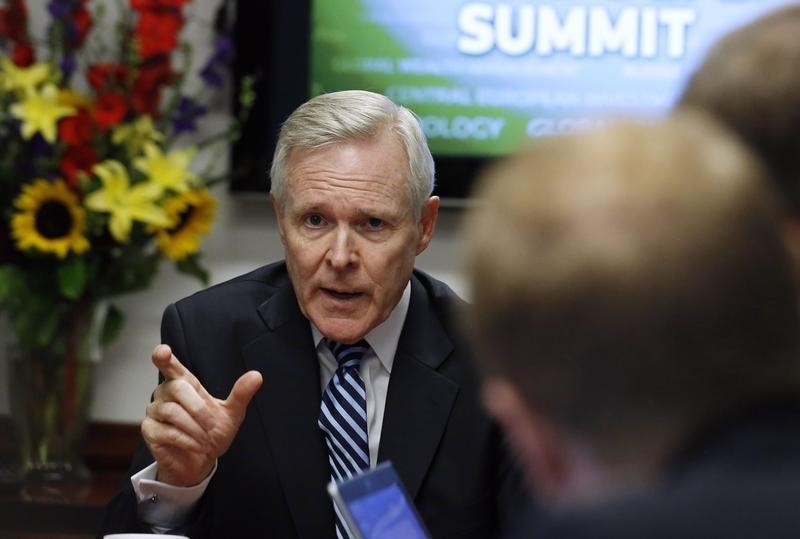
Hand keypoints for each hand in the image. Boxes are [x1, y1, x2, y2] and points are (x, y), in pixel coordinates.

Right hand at [141, 344, 262, 486]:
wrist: (202, 460)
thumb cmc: (213, 432)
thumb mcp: (232, 413)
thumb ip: (241, 394)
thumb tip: (256, 375)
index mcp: (184, 382)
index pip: (170, 365)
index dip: (164, 356)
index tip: (164, 352)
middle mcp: (165, 392)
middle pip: (178, 389)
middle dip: (200, 410)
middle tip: (213, 427)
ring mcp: (154, 411)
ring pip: (173, 412)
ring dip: (195, 428)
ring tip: (207, 440)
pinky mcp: (149, 430)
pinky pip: (167, 431)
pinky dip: (187, 441)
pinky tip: (198, 446)